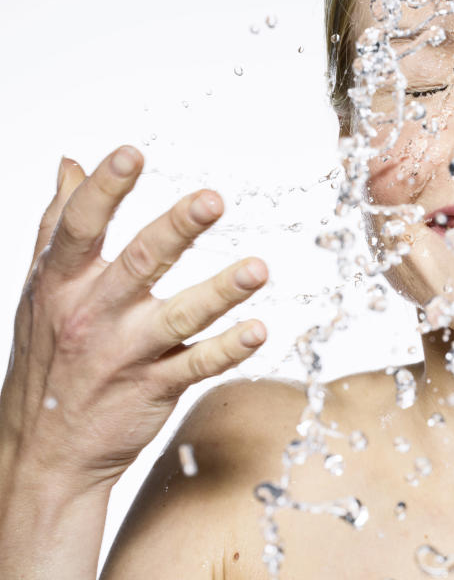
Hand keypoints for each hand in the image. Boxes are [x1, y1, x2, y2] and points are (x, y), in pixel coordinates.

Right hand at [0, 146, 268, 493]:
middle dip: (177, 229)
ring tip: (259, 269)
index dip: (105, 190)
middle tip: (213, 200)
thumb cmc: (48, 357)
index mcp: (61, 284)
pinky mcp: (153, 388)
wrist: (43, 451)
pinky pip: (197, 366)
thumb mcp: (41, 290)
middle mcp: (92, 315)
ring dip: (221, 291)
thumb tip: (70, 164)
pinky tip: (258, 331)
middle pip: (140, 262)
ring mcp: (125, 354)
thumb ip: (58, 224)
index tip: (131, 154)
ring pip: (179, 316)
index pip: (80, 228)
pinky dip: (229, 349)